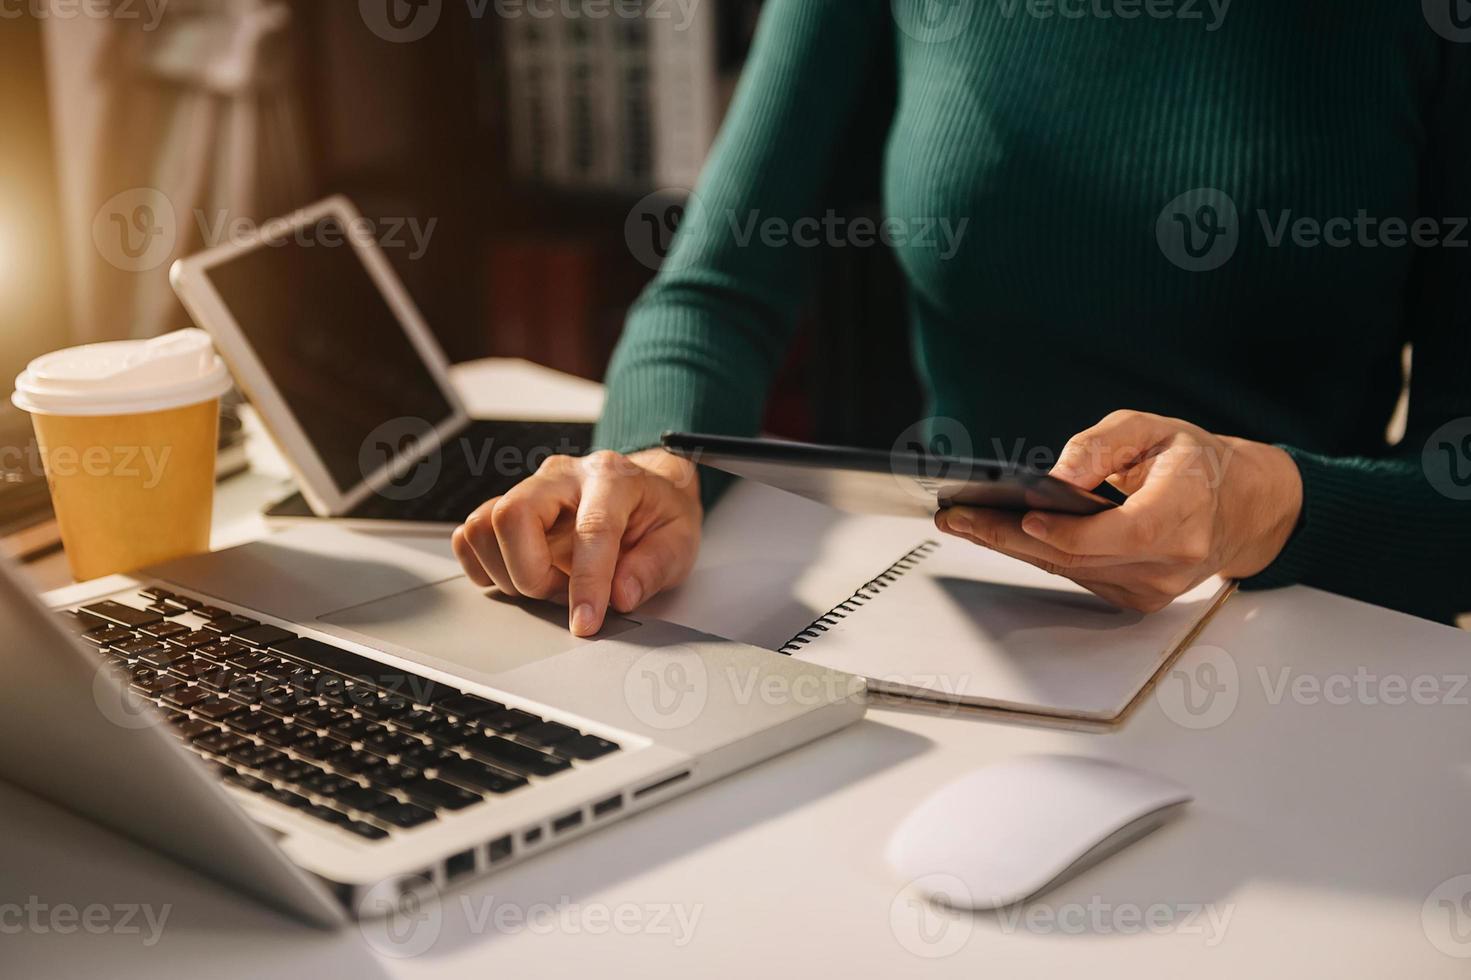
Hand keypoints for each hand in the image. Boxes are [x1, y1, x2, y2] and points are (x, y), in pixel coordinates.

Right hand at [452, 449, 701, 635]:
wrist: (647, 488)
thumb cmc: (659, 513)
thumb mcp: (680, 540)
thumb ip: (653, 567)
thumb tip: (619, 596)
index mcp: (612, 479)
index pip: (590, 529)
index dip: (586, 583)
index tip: (586, 622)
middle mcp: (563, 477)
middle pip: (513, 514)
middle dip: (530, 572)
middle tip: (560, 594)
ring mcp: (530, 489)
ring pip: (483, 524)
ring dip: (507, 571)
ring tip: (547, 584)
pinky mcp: (508, 505)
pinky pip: (471, 534)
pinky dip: (484, 564)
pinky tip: (520, 574)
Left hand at [936, 410, 1302, 611]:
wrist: (1241, 508)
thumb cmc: (1197, 464)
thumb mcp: (1154, 429)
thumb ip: (1102, 447)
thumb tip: (1055, 477)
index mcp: (1182, 516)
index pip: (1118, 534)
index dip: (1066, 531)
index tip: (1022, 516)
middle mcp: (1168, 562)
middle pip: (1075, 557)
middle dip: (1008, 537)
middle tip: (958, 517)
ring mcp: (1151, 588)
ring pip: (1067, 570)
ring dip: (1010, 547)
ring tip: (964, 521)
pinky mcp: (1135, 598)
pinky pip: (1075, 575)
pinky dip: (1036, 554)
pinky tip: (1000, 535)